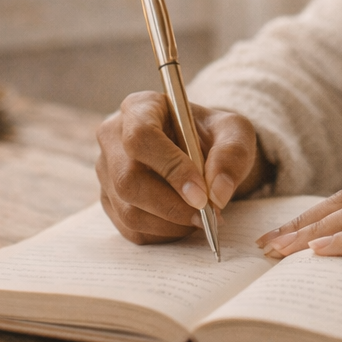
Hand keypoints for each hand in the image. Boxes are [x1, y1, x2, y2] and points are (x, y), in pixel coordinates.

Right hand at [96, 91, 263, 244]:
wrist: (201, 151)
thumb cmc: (213, 135)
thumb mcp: (234, 132)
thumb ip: (231, 154)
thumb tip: (217, 193)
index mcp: (140, 107)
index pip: (141, 137)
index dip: (170, 168)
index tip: (202, 194)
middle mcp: (113, 136)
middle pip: (128, 180)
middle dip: (172, 206)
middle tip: (207, 215)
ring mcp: (106, 170)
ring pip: (129, 210)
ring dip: (171, 224)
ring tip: (200, 217)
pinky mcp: (109, 199)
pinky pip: (131, 229)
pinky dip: (163, 234)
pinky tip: (184, 222)